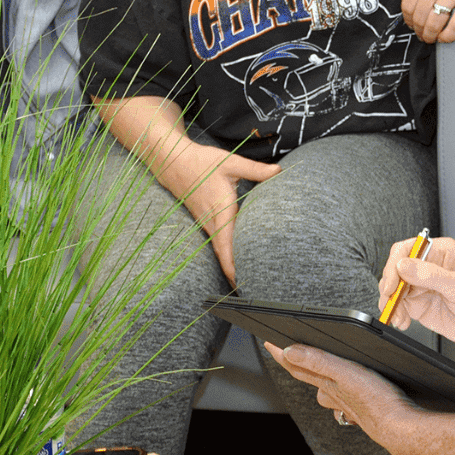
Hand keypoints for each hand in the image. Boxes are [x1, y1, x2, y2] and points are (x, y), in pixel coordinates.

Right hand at [166, 145, 281, 285]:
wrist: (174, 162)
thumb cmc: (203, 163)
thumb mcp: (232, 163)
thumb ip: (256, 170)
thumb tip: (280, 172)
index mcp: (221, 211)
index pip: (226, 247)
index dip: (233, 267)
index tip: (243, 284)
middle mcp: (212, 222)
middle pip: (223, 256)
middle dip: (236, 275)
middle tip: (253, 291)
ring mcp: (206, 223)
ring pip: (219, 251)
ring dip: (231, 266)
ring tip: (247, 282)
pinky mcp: (205, 221)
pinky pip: (216, 243)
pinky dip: (226, 255)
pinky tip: (236, 260)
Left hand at [264, 341, 424, 454]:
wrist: (401, 430)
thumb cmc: (377, 403)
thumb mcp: (346, 374)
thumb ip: (317, 362)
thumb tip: (288, 351)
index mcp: (327, 385)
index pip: (297, 367)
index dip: (282, 354)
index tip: (269, 343)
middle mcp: (333, 396)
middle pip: (311, 378)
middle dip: (302, 364)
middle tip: (292, 351)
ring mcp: (347, 405)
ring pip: (329, 391)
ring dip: (325, 380)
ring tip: (322, 367)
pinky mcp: (363, 410)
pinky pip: (347, 401)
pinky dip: (345, 395)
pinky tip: (353, 392)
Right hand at [377, 236, 454, 346]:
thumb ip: (431, 275)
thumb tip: (404, 266)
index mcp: (439, 252)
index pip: (407, 250)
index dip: (395, 266)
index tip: (392, 284)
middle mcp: (428, 267)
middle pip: (396, 269)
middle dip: (390, 287)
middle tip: (391, 302)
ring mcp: (422, 286)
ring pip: (394, 289)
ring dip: (391, 303)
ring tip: (398, 316)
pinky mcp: (420, 304)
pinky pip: (399, 305)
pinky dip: (395, 314)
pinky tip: (402, 321)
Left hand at [386, 0, 454, 42]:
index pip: (406, 4)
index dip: (407, 19)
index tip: (411, 24)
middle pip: (418, 16)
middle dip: (418, 30)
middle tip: (421, 34)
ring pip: (434, 23)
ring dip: (430, 36)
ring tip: (431, 38)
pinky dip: (448, 36)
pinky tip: (446, 37)